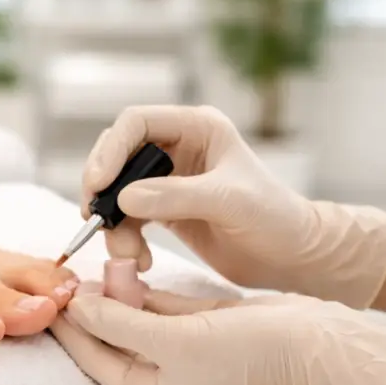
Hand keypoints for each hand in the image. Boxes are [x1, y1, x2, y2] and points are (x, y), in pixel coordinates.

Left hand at [51, 287, 329, 384]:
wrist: (308, 341)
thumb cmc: (240, 350)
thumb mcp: (169, 338)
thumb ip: (118, 322)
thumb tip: (78, 308)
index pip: (98, 363)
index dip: (73, 334)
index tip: (50, 306)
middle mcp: (165, 379)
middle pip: (114, 343)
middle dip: (93, 314)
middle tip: (69, 284)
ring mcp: (183, 354)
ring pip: (136, 324)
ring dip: (115, 300)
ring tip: (91, 274)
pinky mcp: (200, 329)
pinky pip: (159, 312)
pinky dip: (142, 295)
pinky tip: (121, 274)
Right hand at [82, 105, 385, 308]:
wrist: (291, 257)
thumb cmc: (275, 219)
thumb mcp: (227, 202)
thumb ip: (175, 196)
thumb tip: (123, 198)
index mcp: (197, 128)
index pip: (136, 123)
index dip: (110, 150)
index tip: (98, 185)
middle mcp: (178, 148)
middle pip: (116, 157)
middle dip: (103, 190)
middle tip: (94, 219)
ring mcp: (168, 180)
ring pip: (117, 193)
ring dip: (113, 225)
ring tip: (128, 255)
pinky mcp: (163, 210)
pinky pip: (127, 220)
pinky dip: (125, 240)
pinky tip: (139, 261)